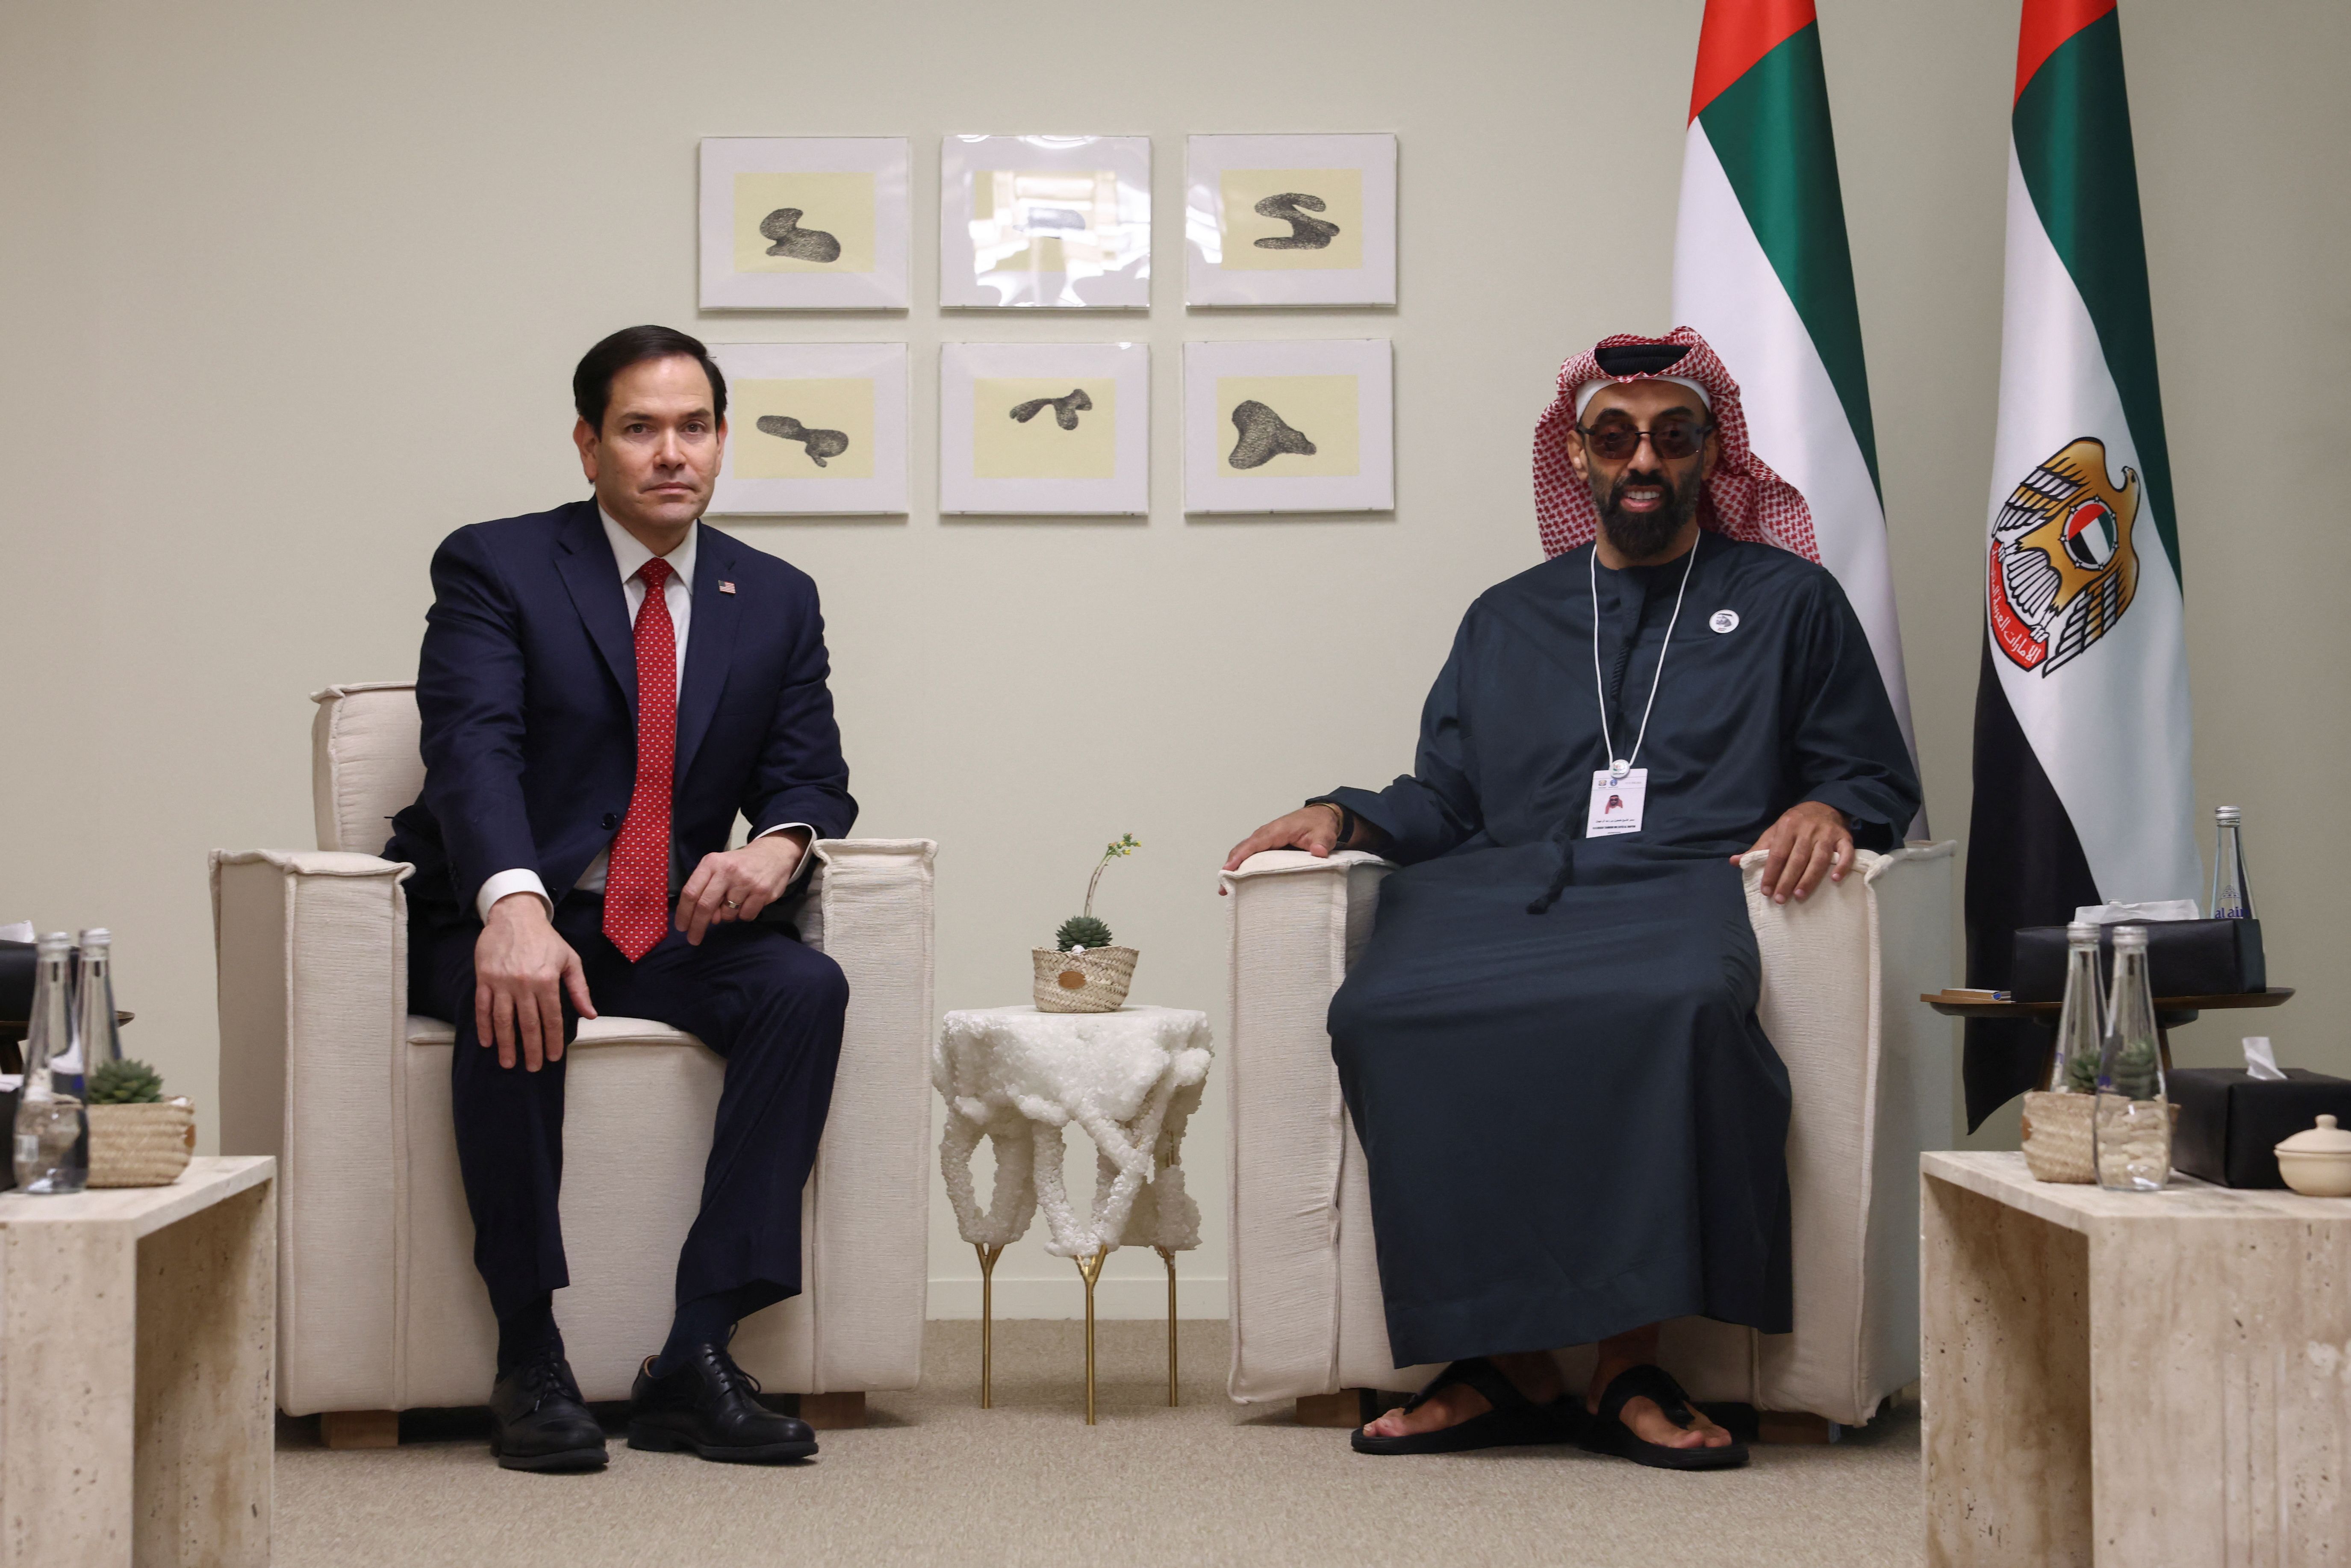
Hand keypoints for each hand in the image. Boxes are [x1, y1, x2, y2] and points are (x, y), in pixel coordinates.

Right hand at [475, 894, 594, 1071]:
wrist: (515, 915)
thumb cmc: (546, 939)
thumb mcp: (570, 959)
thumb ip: (579, 989)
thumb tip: (590, 1015)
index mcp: (547, 980)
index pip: (552, 1018)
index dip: (554, 1040)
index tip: (554, 1057)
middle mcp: (524, 983)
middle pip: (528, 1024)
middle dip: (531, 1049)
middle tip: (533, 1068)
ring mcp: (501, 982)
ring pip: (503, 1020)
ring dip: (506, 1044)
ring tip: (508, 1063)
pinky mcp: (484, 978)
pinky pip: (482, 1007)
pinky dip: (484, 1026)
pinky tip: (487, 1042)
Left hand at [676, 829, 810, 943]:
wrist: (773, 853)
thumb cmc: (739, 865)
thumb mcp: (718, 869)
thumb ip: (707, 890)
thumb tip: (708, 919)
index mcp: (712, 863)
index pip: (691, 891)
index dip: (684, 913)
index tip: (681, 927)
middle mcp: (727, 871)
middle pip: (705, 905)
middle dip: (697, 926)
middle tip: (693, 939)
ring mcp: (746, 881)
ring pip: (727, 915)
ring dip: (727, 916)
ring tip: (735, 902)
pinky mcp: (762, 891)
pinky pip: (746, 916)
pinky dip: (744, 914)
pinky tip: (748, 901)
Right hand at [1220, 804, 1348, 885]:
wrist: (1322, 816)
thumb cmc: (1320, 824)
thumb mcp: (1324, 832)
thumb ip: (1321, 842)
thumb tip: (1319, 852)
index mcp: (1277, 830)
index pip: (1255, 843)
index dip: (1240, 856)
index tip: (1229, 869)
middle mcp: (1267, 834)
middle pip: (1243, 848)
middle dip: (1231, 866)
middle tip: (1224, 887)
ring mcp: (1266, 840)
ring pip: (1245, 852)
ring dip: (1235, 868)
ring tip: (1227, 888)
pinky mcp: (1268, 847)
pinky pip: (1251, 855)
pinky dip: (1243, 867)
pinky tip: (1239, 881)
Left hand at [1737, 800, 1854, 904]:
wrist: (1824, 806)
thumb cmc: (1795, 824)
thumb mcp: (1775, 832)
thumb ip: (1757, 848)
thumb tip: (1734, 862)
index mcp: (1787, 826)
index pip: (1777, 853)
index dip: (1771, 873)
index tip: (1766, 891)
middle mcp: (1808, 829)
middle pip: (1797, 859)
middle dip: (1787, 880)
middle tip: (1781, 900)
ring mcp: (1827, 833)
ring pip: (1820, 858)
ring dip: (1810, 878)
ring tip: (1799, 895)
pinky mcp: (1845, 837)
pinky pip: (1846, 853)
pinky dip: (1842, 866)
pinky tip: (1835, 880)